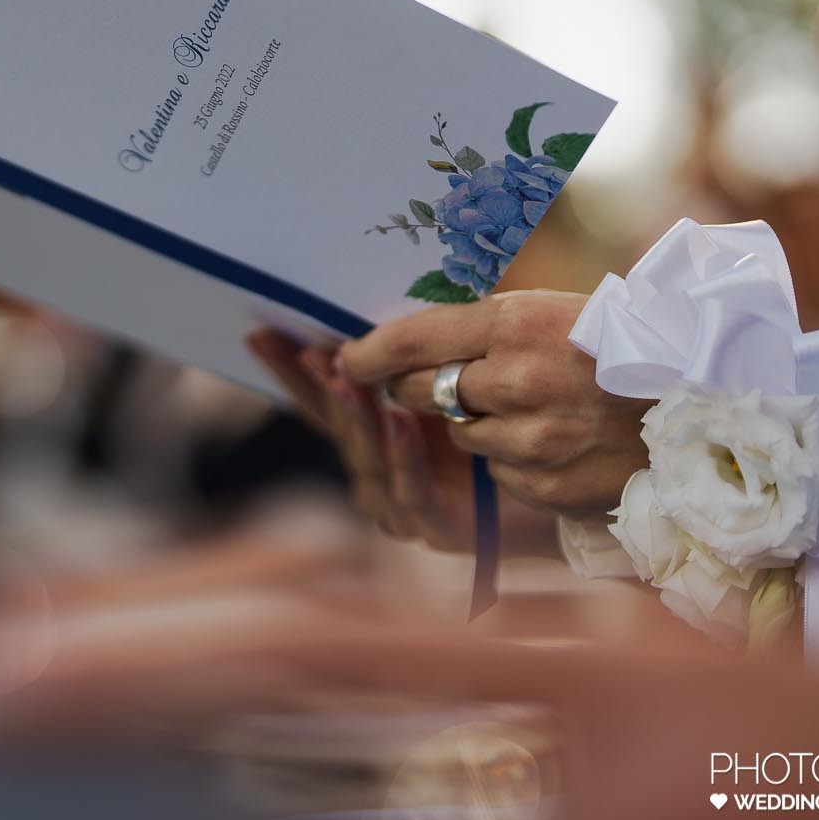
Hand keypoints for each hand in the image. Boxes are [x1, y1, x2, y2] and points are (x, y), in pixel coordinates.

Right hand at [244, 328, 553, 552]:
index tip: (261, 333)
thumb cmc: (500, 424)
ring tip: (349, 379)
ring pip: (369, 456)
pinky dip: (403, 458)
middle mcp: (376, 468)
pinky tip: (400, 424)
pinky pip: (412, 491)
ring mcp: (400, 501)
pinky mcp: (437, 525)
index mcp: (373, 432)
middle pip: (338, 425)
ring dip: (358, 417)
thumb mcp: (448, 379)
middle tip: (312, 353)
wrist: (557, 484)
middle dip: (322, 387)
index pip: (320, 395)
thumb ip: (415, 351)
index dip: (288, 368)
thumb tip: (380, 294)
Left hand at [338, 290, 649, 518]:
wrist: (703, 407)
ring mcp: (528, 438)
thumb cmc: (626, 347)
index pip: (413, 338)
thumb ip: (488, 327)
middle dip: (420, 387)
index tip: (346, 358)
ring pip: (462, 434)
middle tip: (443, 380)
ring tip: (531, 407)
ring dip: (479, 423)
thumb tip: (413, 343)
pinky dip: (513, 458)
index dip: (370, 351)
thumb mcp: (556, 312)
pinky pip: (498, 470)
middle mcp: (515, 380)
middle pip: (423, 389)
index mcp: (516, 322)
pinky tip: (556, 440)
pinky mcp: (541, 484)